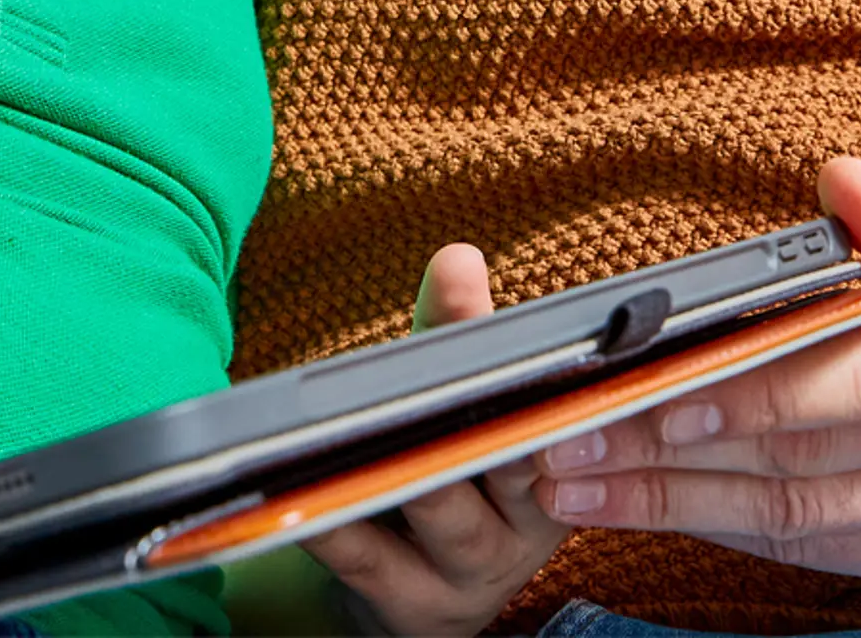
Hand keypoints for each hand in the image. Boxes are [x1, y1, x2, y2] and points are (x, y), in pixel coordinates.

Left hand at [297, 245, 571, 635]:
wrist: (418, 596)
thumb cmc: (453, 484)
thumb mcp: (473, 414)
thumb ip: (459, 337)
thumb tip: (458, 256)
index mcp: (566, 463)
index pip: (567, 408)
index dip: (551, 373)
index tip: (527, 331)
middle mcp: (531, 523)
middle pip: (511, 458)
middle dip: (482, 407)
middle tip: (450, 365)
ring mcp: (472, 571)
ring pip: (443, 510)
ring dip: (405, 463)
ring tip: (364, 421)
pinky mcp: (410, 603)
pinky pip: (363, 554)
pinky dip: (330, 515)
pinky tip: (293, 482)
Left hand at [531, 158, 860, 582]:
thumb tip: (840, 184)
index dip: (765, 397)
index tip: (667, 396)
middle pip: (815, 458)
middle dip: (679, 459)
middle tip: (570, 444)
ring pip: (807, 517)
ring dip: (682, 508)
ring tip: (582, 485)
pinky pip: (828, 548)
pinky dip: (736, 533)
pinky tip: (662, 509)